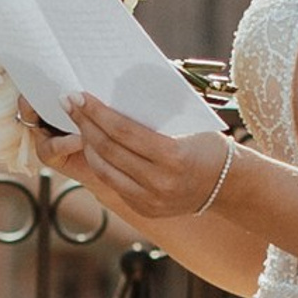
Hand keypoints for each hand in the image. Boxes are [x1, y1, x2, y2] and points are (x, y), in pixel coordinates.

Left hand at [51, 95, 234, 227]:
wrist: (229, 187)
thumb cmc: (209, 146)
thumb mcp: (190, 125)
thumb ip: (157, 113)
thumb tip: (119, 87)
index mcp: (173, 157)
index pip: (123, 131)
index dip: (96, 112)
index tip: (78, 96)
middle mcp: (159, 183)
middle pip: (108, 149)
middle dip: (84, 123)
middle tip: (68, 102)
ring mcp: (150, 200)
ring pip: (104, 170)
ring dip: (86, 144)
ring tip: (77, 122)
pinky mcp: (144, 210)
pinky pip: (114, 183)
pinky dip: (100, 163)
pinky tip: (92, 145)